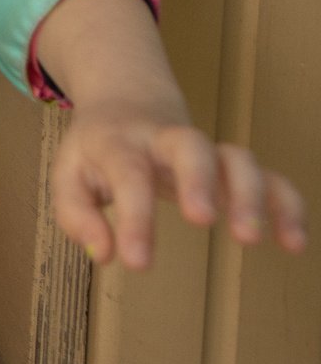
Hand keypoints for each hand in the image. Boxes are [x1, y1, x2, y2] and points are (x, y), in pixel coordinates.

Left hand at [35, 0, 307, 267]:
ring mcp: (204, 151)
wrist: (127, 101)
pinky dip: (287, 205)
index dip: (135, 218)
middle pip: (190, 145)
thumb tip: (105, 253)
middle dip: (199, 180)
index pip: (128, 174)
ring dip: (251, 195)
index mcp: (120, 142)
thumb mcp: (69, 174)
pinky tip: (295, 243)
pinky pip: (269, 177)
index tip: (138, 262)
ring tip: (251, 239)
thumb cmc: (98, 148)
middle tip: (203, 220)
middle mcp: (166, 141)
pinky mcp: (232, 166)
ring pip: (237, 157)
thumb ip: (76, 215)